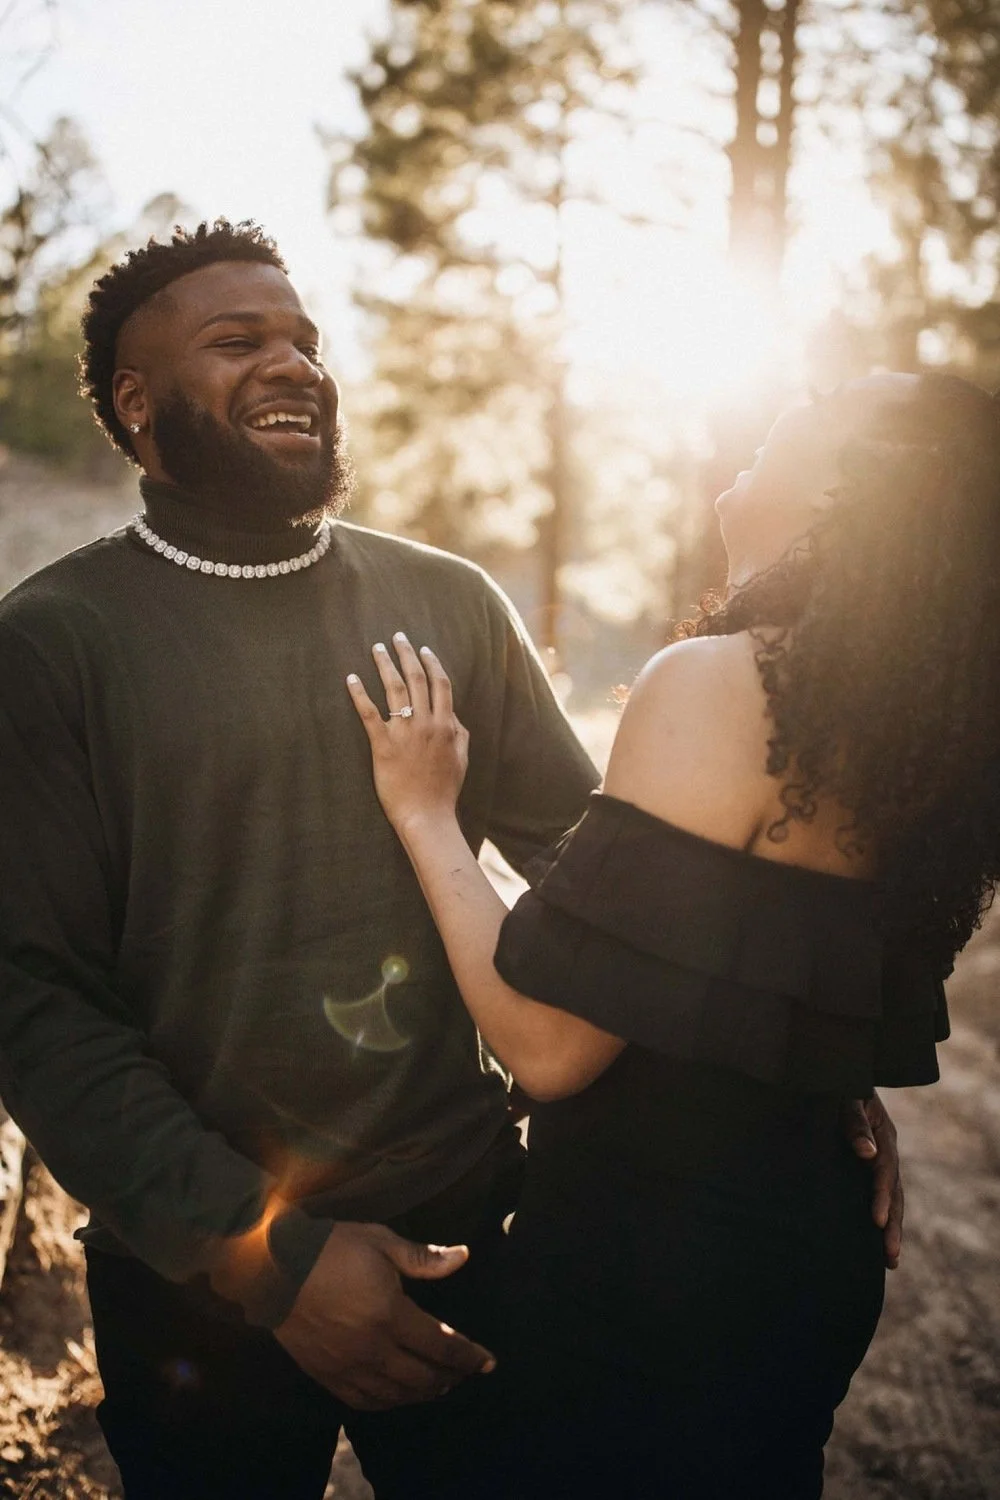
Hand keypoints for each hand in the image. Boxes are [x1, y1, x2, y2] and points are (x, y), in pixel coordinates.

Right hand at [274, 1222, 495, 1409]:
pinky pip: (364, 1402)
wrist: (274, 1267)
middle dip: (450, 1378)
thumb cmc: (331, 1248)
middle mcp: (373, 1348)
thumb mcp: (381, 1242)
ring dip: (423, 1393)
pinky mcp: (326, 1375)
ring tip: (437, 1385)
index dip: (469, 1357)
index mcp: (390, 1314)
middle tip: (464, 1373)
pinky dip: (388, 1402)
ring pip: (396, 1395)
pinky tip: (397, 1395)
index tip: (488, 1363)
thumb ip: (424, 1257)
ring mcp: (348, 1366)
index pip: (441, 1346)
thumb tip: (463, 1257)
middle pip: (423, 1378)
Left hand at [347, 634, 468, 832]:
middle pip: (416, 678)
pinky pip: (369, 713)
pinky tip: (351, 678)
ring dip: (385, 664)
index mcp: (446, 725)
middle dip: (407, 654)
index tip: (424, 649)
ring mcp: (404, 733)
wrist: (427, 815)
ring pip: (395, 689)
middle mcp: (426, 723)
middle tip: (398, 636)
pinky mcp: (383, 746)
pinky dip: (359, 693)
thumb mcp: (461, 758)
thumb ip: (459, 733)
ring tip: (376, 648)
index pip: (440, 684)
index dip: (432, 663)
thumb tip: (453, 716)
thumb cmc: (444, 790)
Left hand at [841, 1092, 903, 1268]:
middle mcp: (885, 1151)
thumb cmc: (838, 1086)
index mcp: (883, 1135)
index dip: (882, 1197)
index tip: (876, 1221)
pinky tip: (872, 1242)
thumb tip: (868, 1153)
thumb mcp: (847, 1098)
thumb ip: (855, 1123)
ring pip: (890, 1199)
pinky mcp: (863, 1168)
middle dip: (892, 1224)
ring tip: (890, 1261)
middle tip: (890, 1256)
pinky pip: (873, 1195)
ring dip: (889, 1228)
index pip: (885, 1172)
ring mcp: (877, 1160)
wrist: (833, 1077)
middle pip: (894, 1192)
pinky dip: (878, 1217)